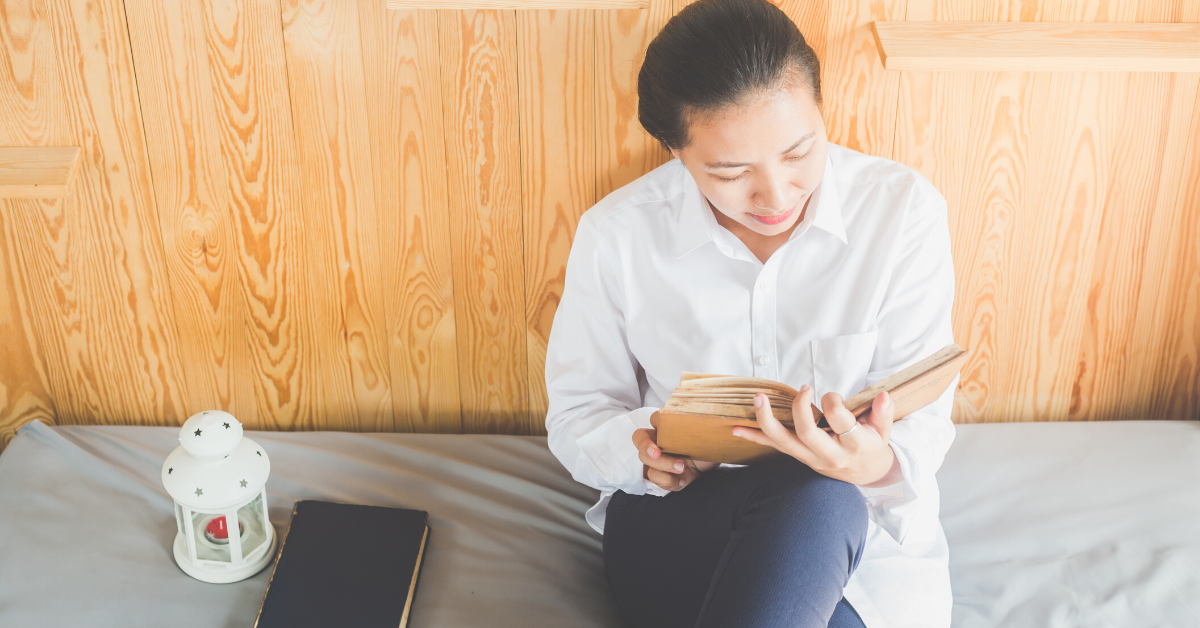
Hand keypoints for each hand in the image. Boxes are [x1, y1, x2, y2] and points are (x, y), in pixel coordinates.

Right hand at [632, 411, 718, 490]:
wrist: (712, 467)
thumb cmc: (709, 446)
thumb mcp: (711, 436)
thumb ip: (708, 428)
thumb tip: (723, 421)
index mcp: (668, 425)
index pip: (654, 419)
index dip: (656, 423)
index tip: (662, 433)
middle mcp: (658, 440)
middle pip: (640, 441)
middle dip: (648, 449)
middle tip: (659, 455)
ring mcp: (657, 458)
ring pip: (647, 463)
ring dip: (663, 468)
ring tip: (683, 471)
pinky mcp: (660, 473)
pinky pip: (655, 478)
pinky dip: (669, 481)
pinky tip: (683, 480)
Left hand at [732, 386, 902, 486]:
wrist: (866, 474)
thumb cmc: (873, 445)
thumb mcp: (884, 430)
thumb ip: (883, 412)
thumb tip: (883, 394)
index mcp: (854, 445)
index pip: (840, 422)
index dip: (834, 403)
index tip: (833, 395)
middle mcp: (830, 455)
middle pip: (807, 433)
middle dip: (800, 409)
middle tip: (803, 389)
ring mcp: (811, 458)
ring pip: (784, 442)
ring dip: (767, 420)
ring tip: (757, 399)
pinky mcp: (799, 457)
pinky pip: (774, 447)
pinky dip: (755, 437)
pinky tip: (736, 428)